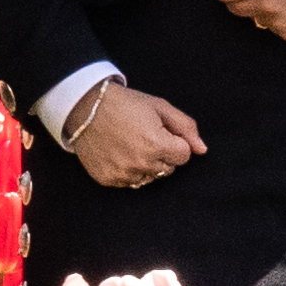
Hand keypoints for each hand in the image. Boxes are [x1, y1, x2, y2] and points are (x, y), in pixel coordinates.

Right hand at [61, 83, 205, 191]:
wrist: (83, 106)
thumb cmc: (124, 103)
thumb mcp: (159, 107)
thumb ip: (186, 127)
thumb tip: (202, 150)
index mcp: (157, 144)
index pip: (184, 156)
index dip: (174, 142)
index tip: (159, 130)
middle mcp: (142, 163)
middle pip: (168, 169)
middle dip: (162, 154)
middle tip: (143, 136)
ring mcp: (123, 174)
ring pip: (150, 178)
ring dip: (146, 165)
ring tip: (130, 145)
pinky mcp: (109, 179)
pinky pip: (130, 182)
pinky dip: (128, 171)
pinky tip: (118, 153)